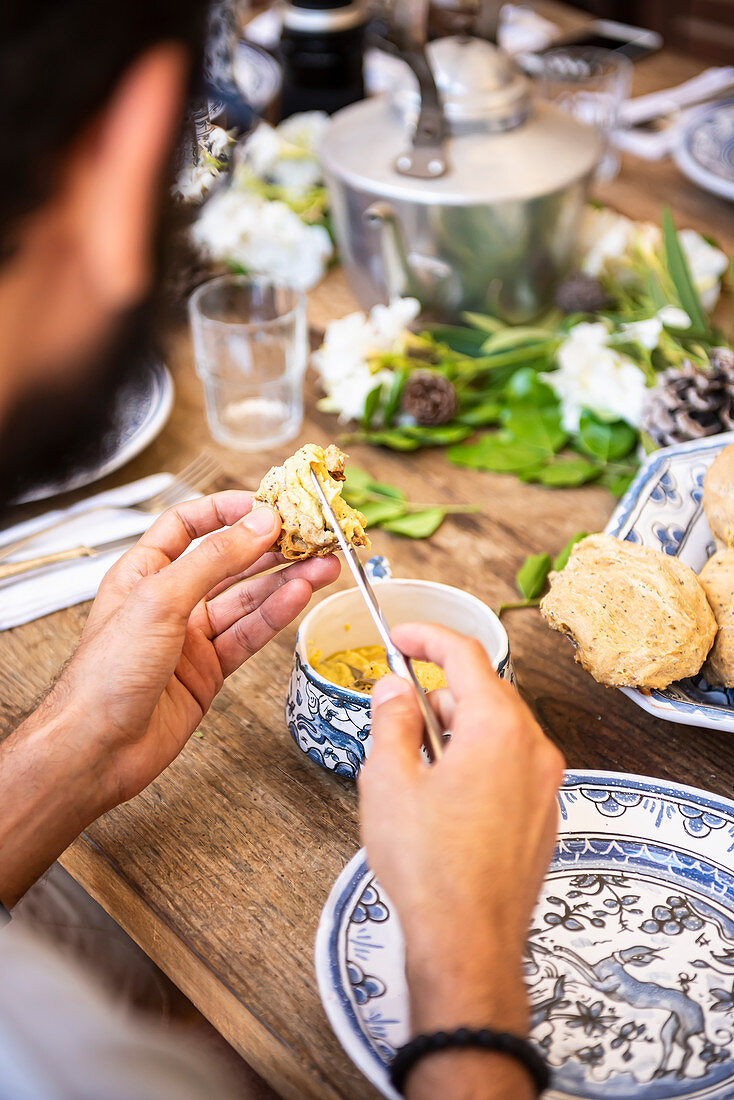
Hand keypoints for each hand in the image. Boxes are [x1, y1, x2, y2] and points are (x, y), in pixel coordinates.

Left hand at [51, 491, 339, 805]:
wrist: (96, 749)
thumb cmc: (104, 675)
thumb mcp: (159, 600)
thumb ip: (213, 560)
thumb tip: (258, 525)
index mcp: (144, 572)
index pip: (187, 525)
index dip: (226, 511)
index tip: (266, 504)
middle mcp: (170, 600)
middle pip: (228, 561)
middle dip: (271, 548)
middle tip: (311, 537)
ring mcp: (191, 637)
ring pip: (247, 599)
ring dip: (286, 581)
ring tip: (323, 565)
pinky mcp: (210, 670)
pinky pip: (250, 634)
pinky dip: (276, 616)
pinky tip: (300, 597)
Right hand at [359, 624, 562, 1046]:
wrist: (468, 944)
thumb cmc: (430, 869)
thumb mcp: (388, 780)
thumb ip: (391, 721)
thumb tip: (394, 690)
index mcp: (498, 729)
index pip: (465, 654)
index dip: (426, 637)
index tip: (399, 637)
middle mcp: (533, 749)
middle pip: (484, 691)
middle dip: (437, 692)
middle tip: (395, 711)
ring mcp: (544, 784)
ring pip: (497, 729)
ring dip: (454, 729)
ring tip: (411, 765)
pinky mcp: (541, 815)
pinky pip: (509, 764)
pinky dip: (475, 759)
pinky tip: (441, 795)